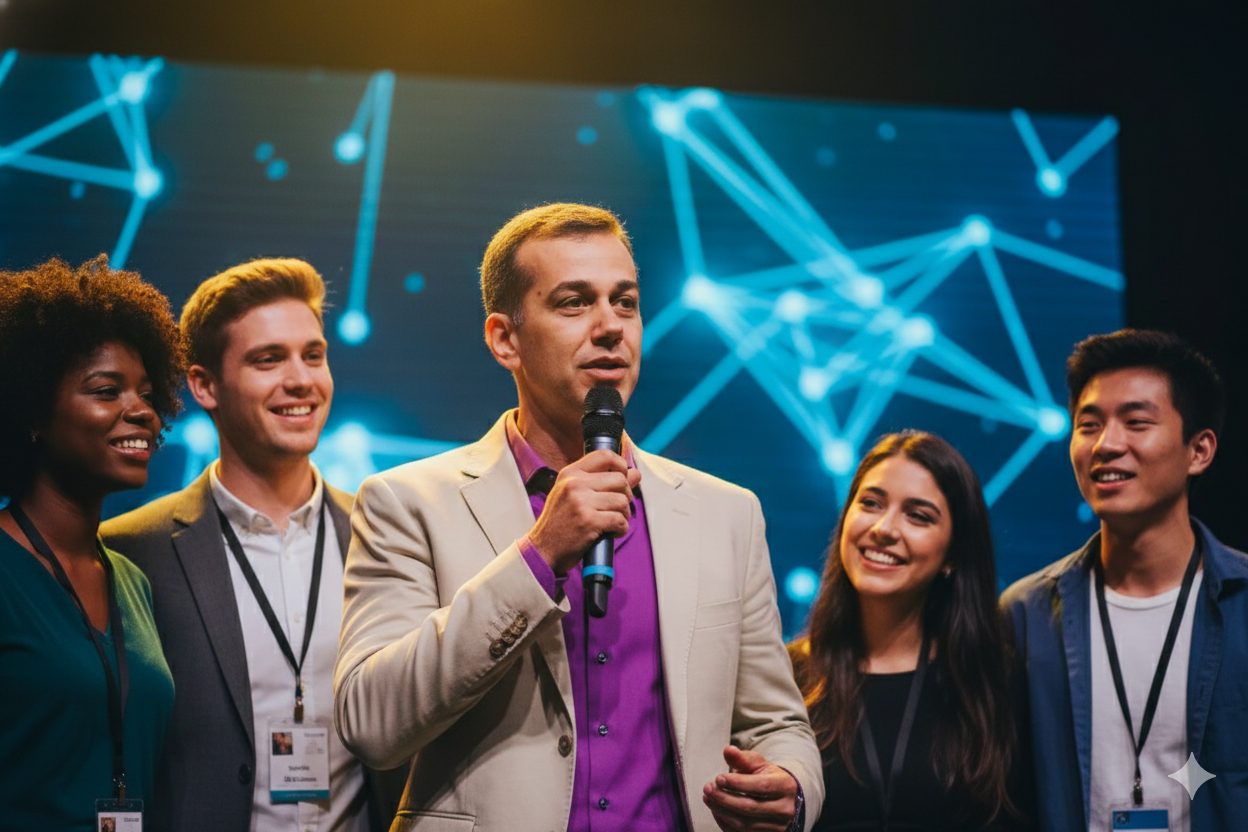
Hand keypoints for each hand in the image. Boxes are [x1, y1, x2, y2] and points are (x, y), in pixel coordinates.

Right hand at [527, 450, 640, 573]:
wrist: (543, 550)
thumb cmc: (560, 523)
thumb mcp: (574, 495)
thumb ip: (602, 482)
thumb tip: (635, 473)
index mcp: (570, 474)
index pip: (604, 455)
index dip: (621, 465)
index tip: (624, 478)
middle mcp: (574, 484)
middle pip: (620, 479)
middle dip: (626, 495)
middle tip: (618, 508)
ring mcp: (581, 502)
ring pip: (622, 501)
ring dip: (624, 514)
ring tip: (614, 522)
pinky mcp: (588, 522)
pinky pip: (620, 520)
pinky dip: (621, 528)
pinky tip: (612, 532)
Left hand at [703, 745, 799, 831]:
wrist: (784, 799)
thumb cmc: (768, 778)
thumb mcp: (759, 765)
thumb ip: (743, 758)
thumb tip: (728, 750)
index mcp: (786, 786)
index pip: (761, 786)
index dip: (738, 783)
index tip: (719, 778)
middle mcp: (785, 809)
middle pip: (751, 808)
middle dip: (725, 798)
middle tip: (708, 788)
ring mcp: (778, 826)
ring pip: (745, 824)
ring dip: (722, 811)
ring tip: (708, 798)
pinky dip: (725, 822)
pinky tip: (716, 809)